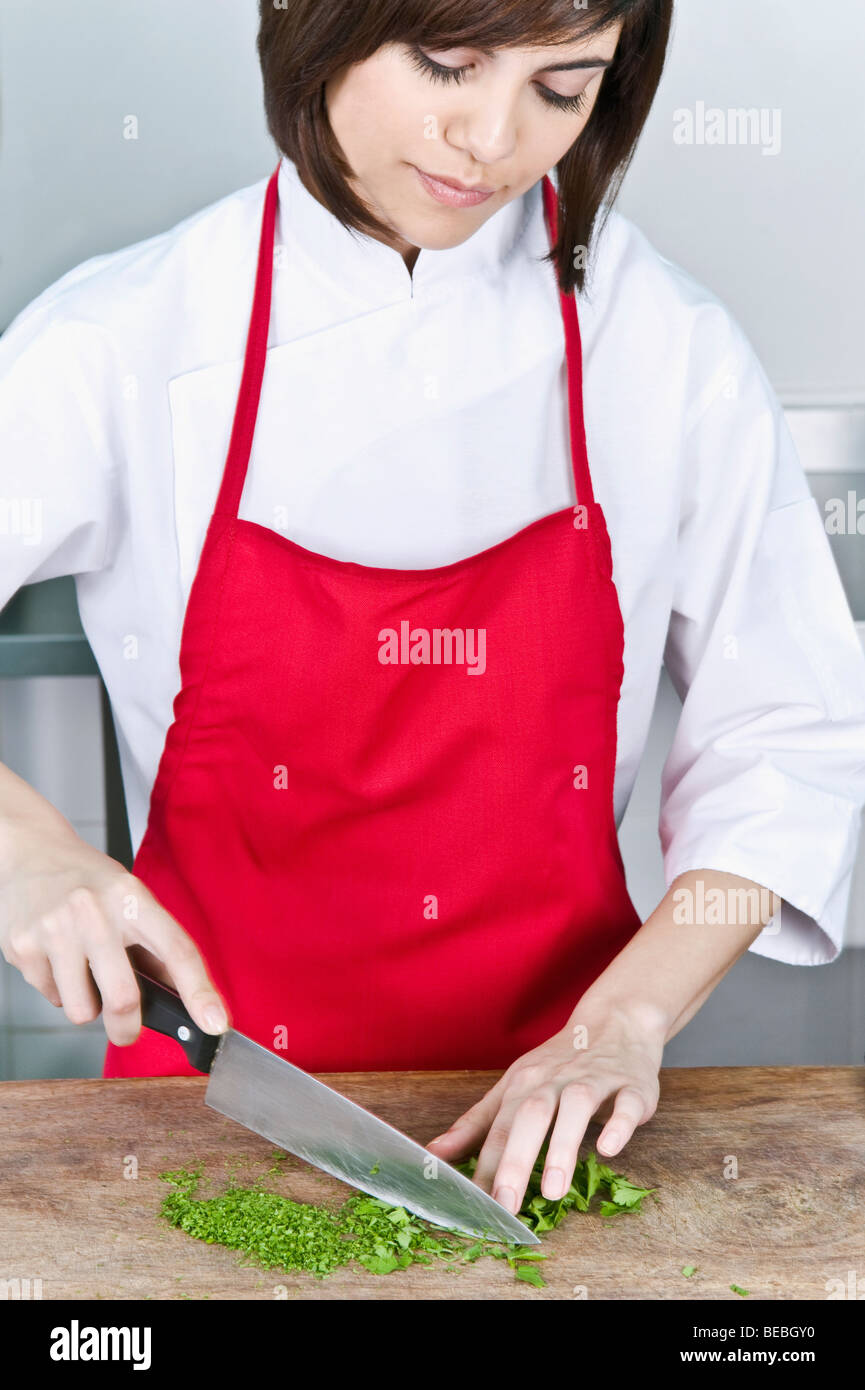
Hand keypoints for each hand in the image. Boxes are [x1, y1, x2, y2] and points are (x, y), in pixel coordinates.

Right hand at [0, 794, 228, 1045]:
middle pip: (123, 997)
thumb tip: (180, 998)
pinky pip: (51, 997)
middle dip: (128, 1029)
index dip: (200, 992)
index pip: (176, 950)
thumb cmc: (90, 881)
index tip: (215, 1023)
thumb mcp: (132, 897)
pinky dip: (58, 988)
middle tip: (127, 1030)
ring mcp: (54, 929)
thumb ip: (154, 946)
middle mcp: (94, 911)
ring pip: (81, 1010)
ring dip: (87, 1005)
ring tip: (83, 971)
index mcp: (132, 898)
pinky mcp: (22, 947)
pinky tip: (56, 957)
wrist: (32, 851)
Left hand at [425, 1001, 664, 1214]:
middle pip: (531, 1115)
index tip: (475, 1206)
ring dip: (563, 1147)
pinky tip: (608, 1148)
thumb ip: (476, 1124)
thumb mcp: (513, 1088)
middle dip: (516, 1159)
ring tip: (553, 1191)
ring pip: (576, 1108)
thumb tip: (434, 1154)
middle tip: (506, 1204)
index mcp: (524, 1083)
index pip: (500, 1126)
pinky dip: (618, 1124)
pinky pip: (626, 1104)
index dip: (485, 1166)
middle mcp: (556, 1080)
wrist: (615, 1023)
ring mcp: (595, 1080)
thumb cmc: (558, 1064)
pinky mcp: (632, 1086)